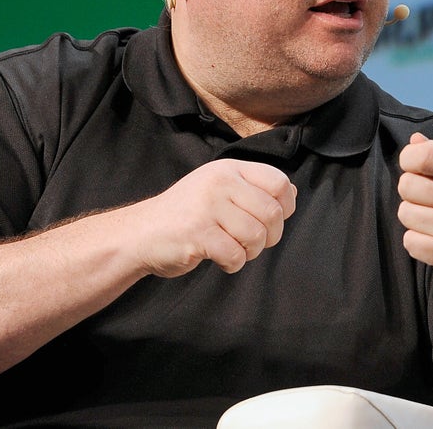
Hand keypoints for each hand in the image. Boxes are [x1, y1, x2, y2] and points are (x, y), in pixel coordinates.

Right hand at [126, 159, 295, 277]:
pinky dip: (233, 264)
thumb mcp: (218, 190)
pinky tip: (220, 259)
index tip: (272, 220)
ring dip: (250, 252)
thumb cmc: (186, 215)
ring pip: (256, 236)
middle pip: (271, 213)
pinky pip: (235, 255)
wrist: (140, 233)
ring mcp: (207, 206)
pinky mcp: (197, 233)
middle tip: (252, 243)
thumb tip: (292, 192)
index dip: (285, 206)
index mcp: (228, 169)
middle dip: (270, 236)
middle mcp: (219, 182)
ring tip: (233, 249)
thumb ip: (252, 189)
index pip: (278, 182)